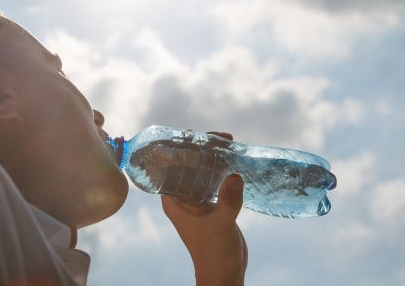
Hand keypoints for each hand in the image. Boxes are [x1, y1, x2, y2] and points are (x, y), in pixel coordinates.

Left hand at [161, 132, 247, 285]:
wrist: (224, 272)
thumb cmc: (214, 251)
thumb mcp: (221, 223)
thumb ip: (228, 200)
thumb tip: (234, 174)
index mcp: (173, 199)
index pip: (169, 166)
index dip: (180, 148)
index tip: (195, 134)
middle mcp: (181, 197)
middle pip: (187, 165)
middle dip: (201, 149)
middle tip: (221, 137)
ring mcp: (196, 200)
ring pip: (202, 171)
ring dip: (213, 158)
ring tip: (230, 143)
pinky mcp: (211, 204)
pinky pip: (214, 180)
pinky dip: (222, 170)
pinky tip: (234, 160)